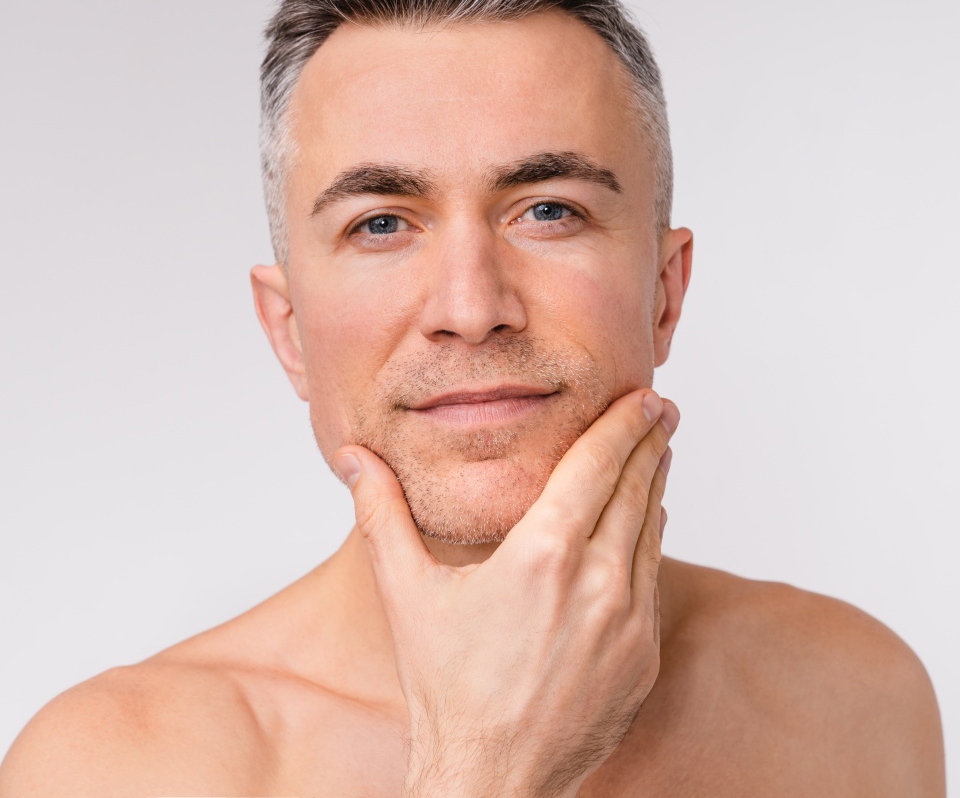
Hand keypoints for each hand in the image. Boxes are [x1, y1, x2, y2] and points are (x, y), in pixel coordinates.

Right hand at [335, 389, 677, 797]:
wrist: (491, 781)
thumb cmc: (446, 688)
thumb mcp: (406, 591)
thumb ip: (381, 513)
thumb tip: (352, 456)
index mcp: (543, 554)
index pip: (596, 465)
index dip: (622, 424)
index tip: (643, 396)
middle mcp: (598, 582)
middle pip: (635, 488)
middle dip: (648, 442)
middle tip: (661, 409)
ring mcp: (630, 622)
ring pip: (652, 531)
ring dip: (654, 486)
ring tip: (656, 454)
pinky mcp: (644, 657)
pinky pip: (654, 579)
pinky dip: (651, 541)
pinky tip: (648, 524)